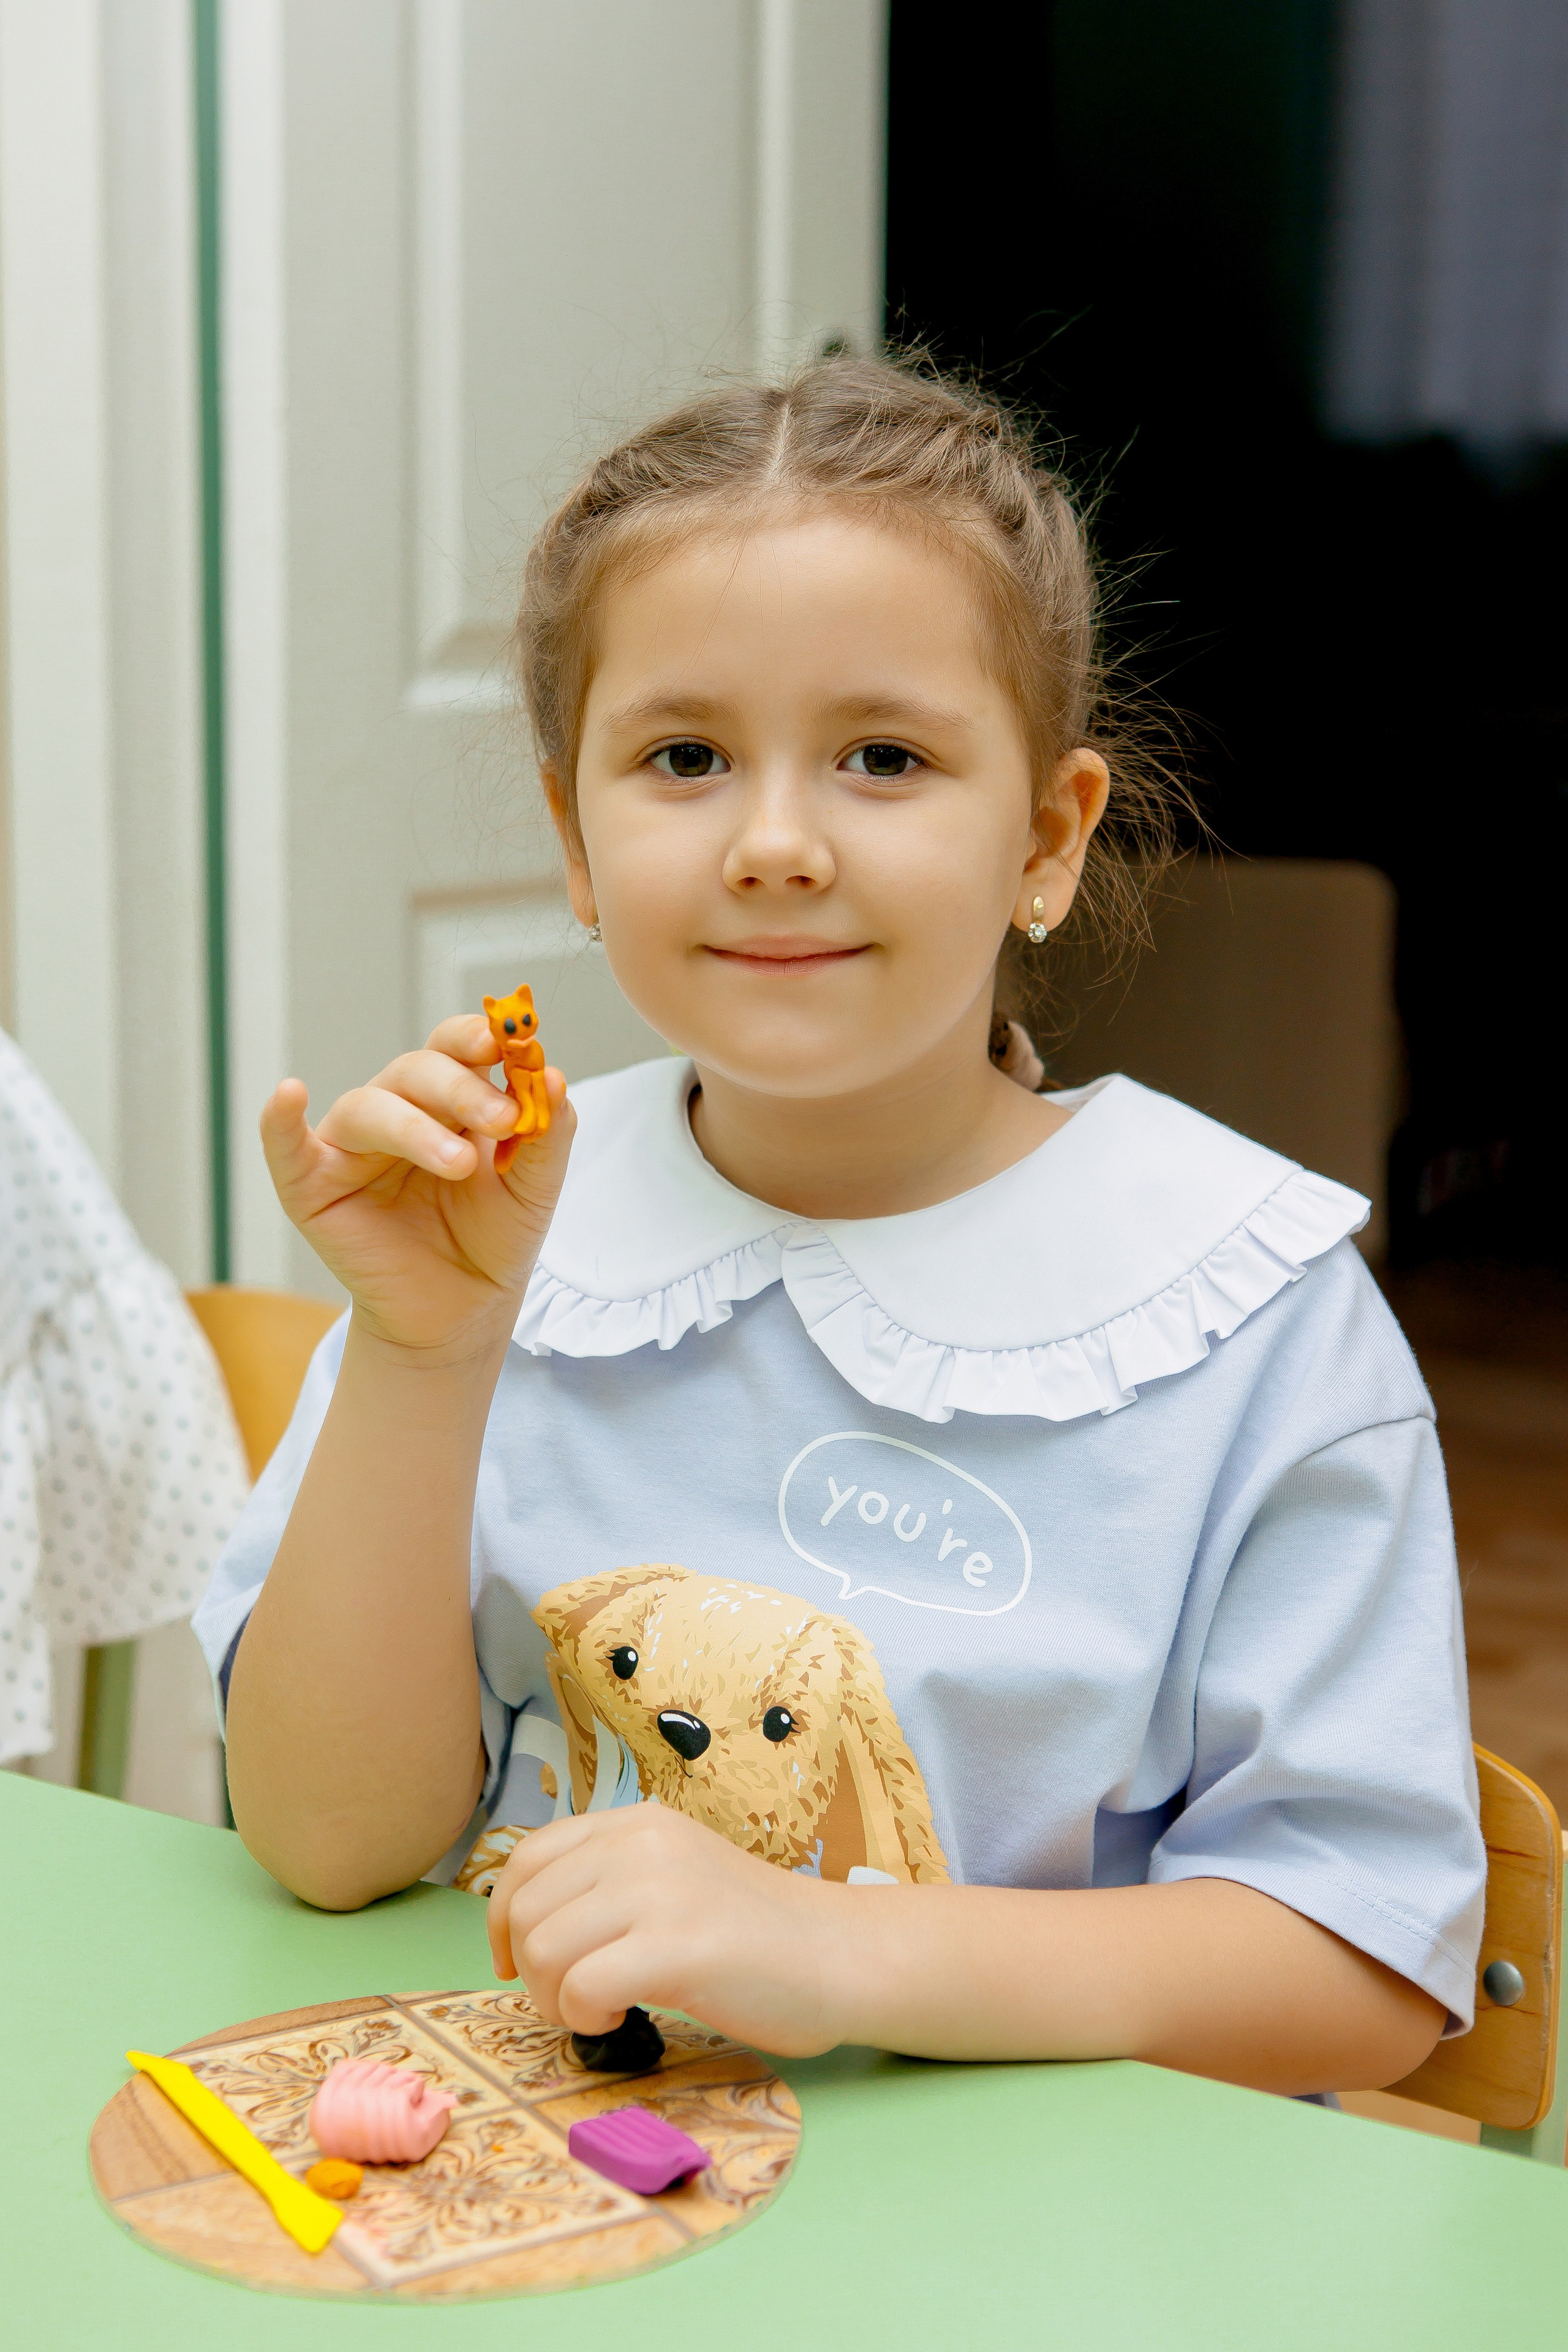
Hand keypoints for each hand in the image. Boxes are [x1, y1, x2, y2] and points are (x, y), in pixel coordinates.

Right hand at [259, 1015, 574, 1357]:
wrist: (463, 1311)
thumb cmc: (493, 1239)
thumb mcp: (534, 1188)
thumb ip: (547, 1134)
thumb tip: (553, 1075)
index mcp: (449, 1098)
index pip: (457, 1047)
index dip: (478, 1037)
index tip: (509, 1039)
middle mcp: (397, 1109)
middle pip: (417, 1070)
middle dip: (461, 1089)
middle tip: (502, 1119)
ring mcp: (351, 1146)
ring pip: (370, 1107)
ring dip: (414, 1127)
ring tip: (459, 1164)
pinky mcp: (313, 1187)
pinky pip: (288, 1148)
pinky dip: (281, 1121)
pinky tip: (290, 1094)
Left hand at [485, 1805, 860, 2058]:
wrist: (841, 1956)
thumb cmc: (756, 1934)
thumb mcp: (675, 1876)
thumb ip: (613, 1880)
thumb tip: (528, 1925)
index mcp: (638, 1823)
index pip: (528, 1857)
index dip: (504, 1918)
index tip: (515, 1963)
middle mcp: (643, 1843)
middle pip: (527, 1909)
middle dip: (531, 1970)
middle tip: (572, 2001)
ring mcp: (662, 1890)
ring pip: (544, 1947)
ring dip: (555, 1998)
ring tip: (599, 2010)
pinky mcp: (680, 1946)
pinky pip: (583, 1986)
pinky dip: (585, 2017)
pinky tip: (620, 2020)